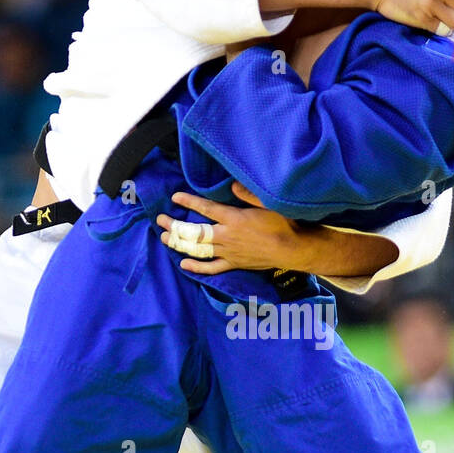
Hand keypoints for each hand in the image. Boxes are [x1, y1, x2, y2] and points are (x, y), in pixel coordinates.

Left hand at [157, 184, 301, 274]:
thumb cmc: (283, 224)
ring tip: (164, 238)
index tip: (175, 197)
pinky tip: (184, 264)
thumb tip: (232, 185)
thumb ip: (247, 194)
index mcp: (233, 218)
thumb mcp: (267, 203)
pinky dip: (197, 267)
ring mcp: (229, 252)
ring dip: (179, 244)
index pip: (205, 209)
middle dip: (175, 226)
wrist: (292, 249)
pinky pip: (212, 268)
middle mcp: (227, 236)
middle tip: (161, 220)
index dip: (188, 202)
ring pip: (198, 249)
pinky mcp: (234, 264)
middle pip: (194, 232)